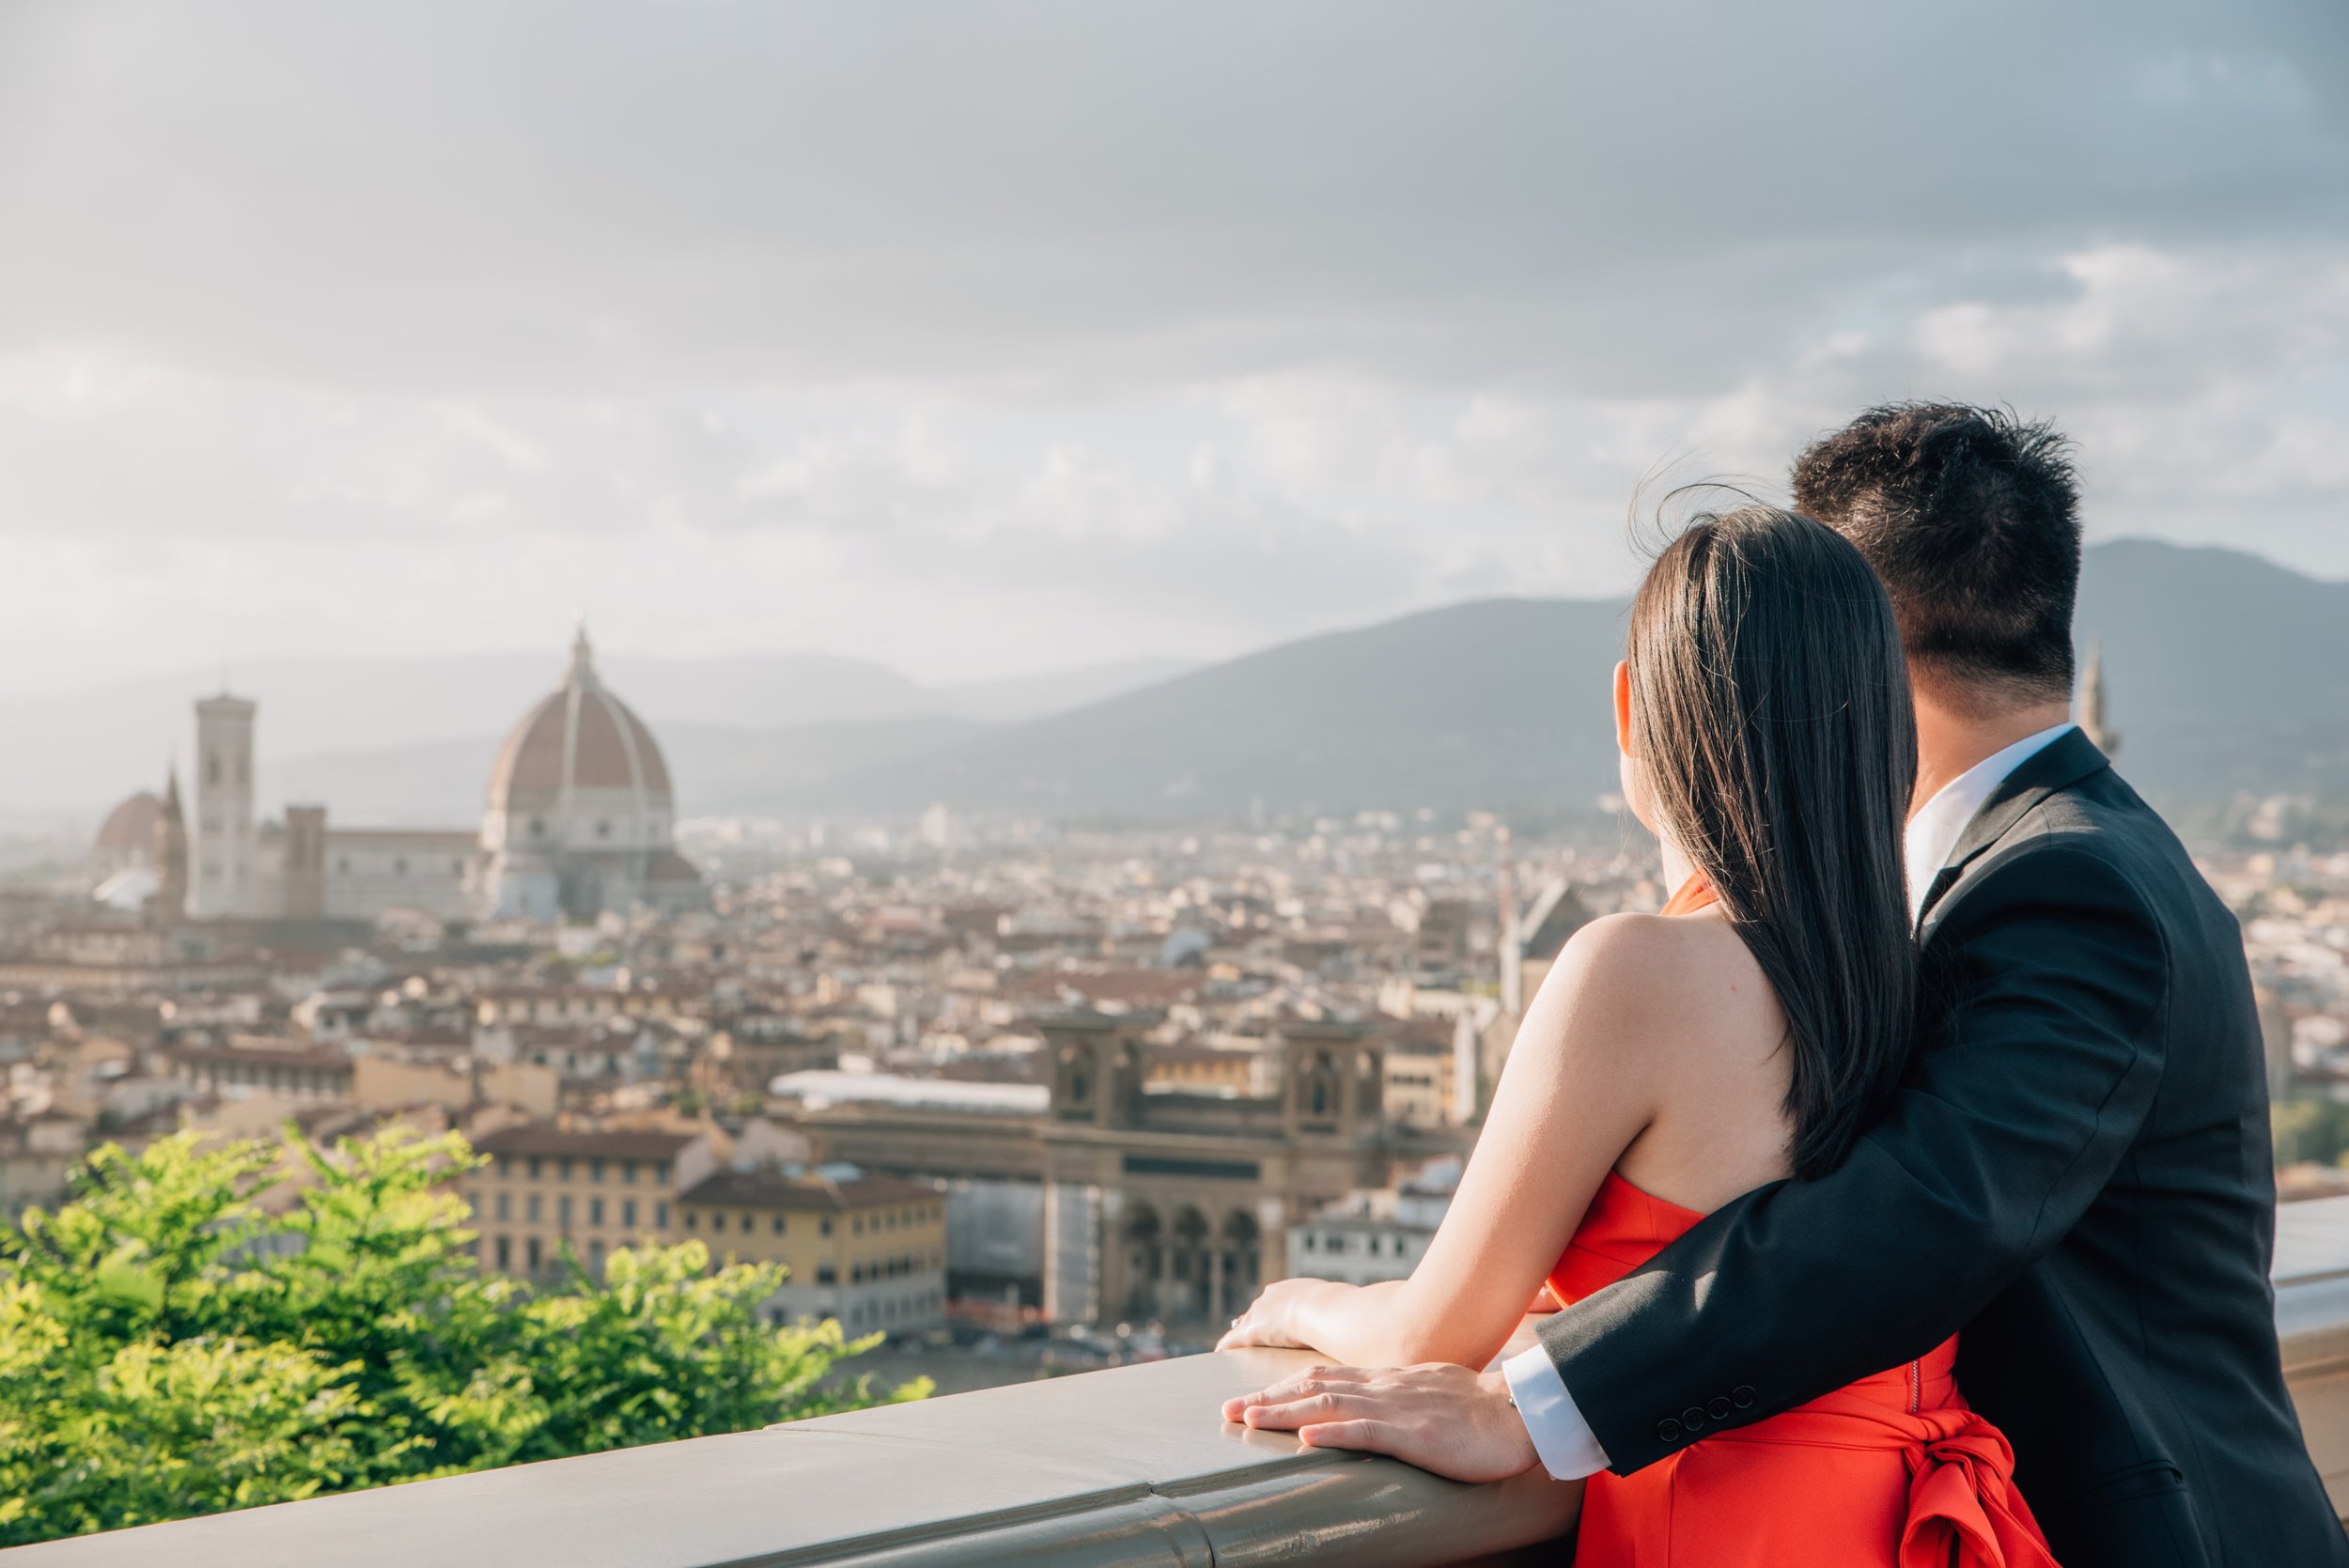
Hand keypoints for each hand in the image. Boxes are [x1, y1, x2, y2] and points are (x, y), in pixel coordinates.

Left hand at [1214, 1277, 1333, 1350]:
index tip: (1274, 1317)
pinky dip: (1228, 1346)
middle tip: (1248, 1330)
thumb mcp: (1340, 1306)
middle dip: (1254, 1320)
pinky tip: (1221, 1353)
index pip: (1277, 1300)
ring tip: (1232, 1344)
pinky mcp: (1251, 1330)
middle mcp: (1272, 1296)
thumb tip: (1353, 1320)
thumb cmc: (1342, 1311)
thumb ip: (1338, 1313)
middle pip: (1257, 1310)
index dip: (1274, 1311)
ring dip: (1240, 1334)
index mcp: (1293, 1289)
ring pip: (1243, 1324)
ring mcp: (1260, 1312)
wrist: (1327, 1312)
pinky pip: (1234, 1340)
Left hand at [1220, 1361, 1540, 1484]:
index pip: (1321, 1378)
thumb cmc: (1477, 1408)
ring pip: (1329, 1404)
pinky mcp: (1415, 1433)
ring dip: (1284, 1411)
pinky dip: (1333, 1431)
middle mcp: (1382, 1388)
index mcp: (1385, 1380)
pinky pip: (1368, 1431)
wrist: (1518, 1412)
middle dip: (1267, 1398)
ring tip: (1248, 1418)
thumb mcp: (1425, 1395)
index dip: (1280, 1387)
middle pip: (1313, 1387)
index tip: (1247, 1398)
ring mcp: (1397, 1409)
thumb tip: (1365, 1409)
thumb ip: (1393, 1398)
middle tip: (1226, 1410)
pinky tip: (1307, 1435)